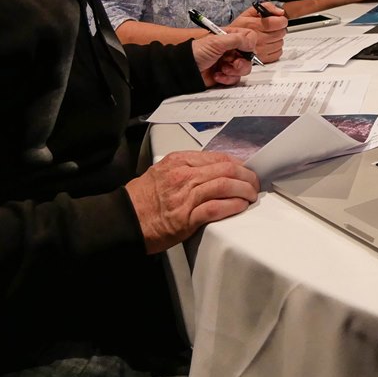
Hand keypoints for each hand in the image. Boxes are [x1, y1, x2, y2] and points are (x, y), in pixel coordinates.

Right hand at [125, 150, 260, 252]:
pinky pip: (216, 207)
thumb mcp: (162, 172)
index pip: (218, 157)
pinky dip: (233, 206)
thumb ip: (185, 169)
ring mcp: (186, 195)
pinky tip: (240, 206)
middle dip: (246, 176)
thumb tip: (211, 171)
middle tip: (254, 183)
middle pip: (226, 168)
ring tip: (251, 195)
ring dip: (244, 190)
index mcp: (179, 161)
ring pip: (225, 185)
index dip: (237, 163)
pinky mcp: (187, 217)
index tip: (245, 170)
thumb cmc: (141, 199)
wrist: (123, 220)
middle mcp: (184, 175)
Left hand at [193, 28, 256, 86]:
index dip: (249, 45)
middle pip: (249, 56)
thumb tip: (252, 43)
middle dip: (242, 62)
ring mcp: (230, 63)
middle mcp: (232, 49)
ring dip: (234, 71)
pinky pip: (236, 79)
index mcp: (230, 37)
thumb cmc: (197, 52)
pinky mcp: (226, 75)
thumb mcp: (218, 42)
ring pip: (244, 69)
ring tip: (222, 69)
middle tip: (234, 63)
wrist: (186, 69)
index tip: (243, 49)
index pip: (249, 38)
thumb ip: (237, 40)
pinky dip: (227, 78)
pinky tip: (217, 75)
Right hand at [231, 3, 287, 62]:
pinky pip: (278, 53)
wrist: (229, 42)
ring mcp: (261, 50)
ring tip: (268, 36)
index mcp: (255, 25)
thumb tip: (280, 12)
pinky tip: (268, 44)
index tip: (278, 20)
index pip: (278, 23)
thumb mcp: (250, 12)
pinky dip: (275, 49)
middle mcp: (258, 38)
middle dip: (279, 29)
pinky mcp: (263, 59)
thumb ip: (267, 7)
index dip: (281, 20)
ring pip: (280, 43)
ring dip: (277, 39)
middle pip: (281, 33)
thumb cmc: (240, 27)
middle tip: (271, 28)